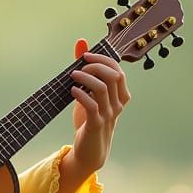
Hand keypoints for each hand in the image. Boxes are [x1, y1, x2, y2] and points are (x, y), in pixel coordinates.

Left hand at [67, 37, 130, 175]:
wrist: (90, 150)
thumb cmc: (90, 119)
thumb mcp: (89, 93)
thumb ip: (86, 68)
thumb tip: (81, 42)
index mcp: (121, 96)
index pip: (118, 71)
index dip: (103, 60)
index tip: (86, 56)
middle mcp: (118, 104)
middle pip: (113, 76)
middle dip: (96, 66)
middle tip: (79, 66)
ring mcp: (109, 115)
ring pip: (102, 88)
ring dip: (86, 78)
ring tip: (73, 76)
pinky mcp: (96, 124)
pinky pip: (91, 105)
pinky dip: (80, 94)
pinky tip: (72, 90)